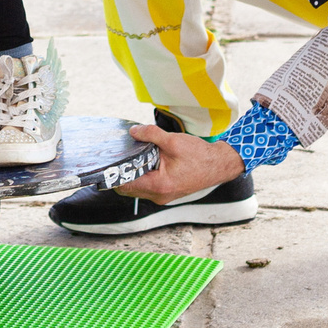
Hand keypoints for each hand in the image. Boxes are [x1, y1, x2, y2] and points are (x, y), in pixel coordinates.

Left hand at [116, 124, 243, 202]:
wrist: (219, 165)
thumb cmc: (200, 156)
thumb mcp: (173, 141)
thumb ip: (150, 135)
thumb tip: (133, 131)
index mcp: (159, 186)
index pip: (125, 185)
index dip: (115, 173)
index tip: (109, 160)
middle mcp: (159, 196)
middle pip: (128, 189)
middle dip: (122, 173)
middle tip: (120, 155)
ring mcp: (163, 196)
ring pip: (136, 189)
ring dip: (132, 175)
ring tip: (133, 157)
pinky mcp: (166, 193)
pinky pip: (146, 187)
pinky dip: (142, 176)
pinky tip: (144, 161)